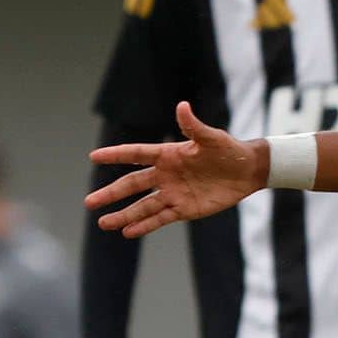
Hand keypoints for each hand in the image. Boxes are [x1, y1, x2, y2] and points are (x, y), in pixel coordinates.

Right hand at [86, 101, 268, 238]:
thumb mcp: (212, 138)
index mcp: (168, 154)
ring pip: (143, 206)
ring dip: (124, 215)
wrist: (247, 171)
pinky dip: (145, 225)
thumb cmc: (229, 150)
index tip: (94, 157)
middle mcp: (165, 175)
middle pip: (132, 185)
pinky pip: (161, 218)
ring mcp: (173, 193)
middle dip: (111, 193)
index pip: (136, 154)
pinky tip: (128, 232)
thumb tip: (182, 106)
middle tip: (89, 202)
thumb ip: (193, 126)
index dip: (116, 155)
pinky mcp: (184, 209)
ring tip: (104, 223)